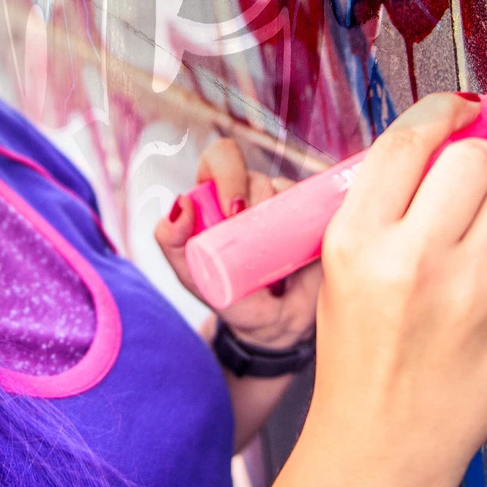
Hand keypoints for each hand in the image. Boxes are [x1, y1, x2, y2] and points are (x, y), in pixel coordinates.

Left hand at [155, 138, 321, 348]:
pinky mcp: (313, 216)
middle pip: (255, 173)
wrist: (275, 327)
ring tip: (278, 247)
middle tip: (253, 231)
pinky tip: (308, 236)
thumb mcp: (193, 274)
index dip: (227, 173)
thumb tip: (180, 204)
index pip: (221, 158)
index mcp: (220, 196)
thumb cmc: (231, 298)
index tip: (232, 210)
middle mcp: (254, 193)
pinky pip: (315, 200)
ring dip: (280, 209)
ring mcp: (285, 205)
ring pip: (285, 186)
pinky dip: (312, 211)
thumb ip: (171, 242)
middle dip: (254, 197)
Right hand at [300, 93, 486, 486]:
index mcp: (356, 240)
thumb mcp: (342, 266)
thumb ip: (384, 201)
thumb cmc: (359, 351)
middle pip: (473, 157)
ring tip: (484, 228)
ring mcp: (471, 289)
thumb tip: (443, 139)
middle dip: (477, 156)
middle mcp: (413, 259)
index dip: (439, 111)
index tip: (455, 110)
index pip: (406, 141)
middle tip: (470, 178)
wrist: (383, 441)